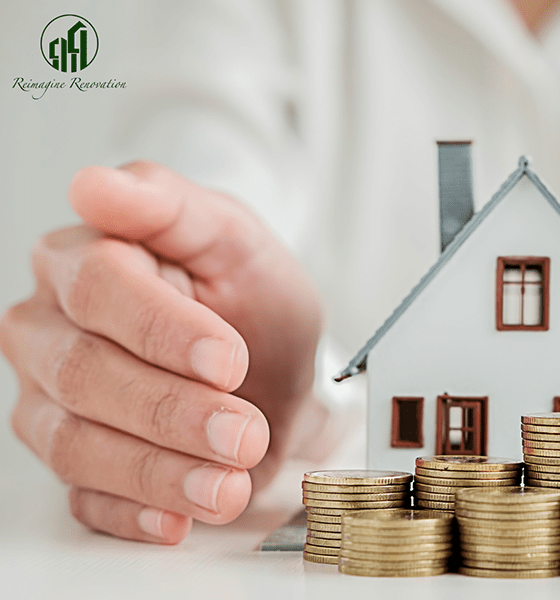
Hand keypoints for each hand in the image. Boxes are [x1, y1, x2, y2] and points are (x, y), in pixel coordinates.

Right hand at [1, 162, 321, 542]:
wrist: (272, 364)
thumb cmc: (246, 295)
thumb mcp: (235, 240)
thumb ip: (172, 207)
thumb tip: (95, 185)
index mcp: (80, 261)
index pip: (96, 288)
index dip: (162, 330)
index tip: (227, 360)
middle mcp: (51, 332)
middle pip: (81, 374)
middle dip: (170, 410)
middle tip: (243, 432)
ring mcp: (53, 403)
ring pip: (75, 443)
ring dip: (158, 472)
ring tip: (228, 484)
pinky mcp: (77, 465)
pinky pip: (84, 499)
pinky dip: (134, 515)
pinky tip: (180, 519)